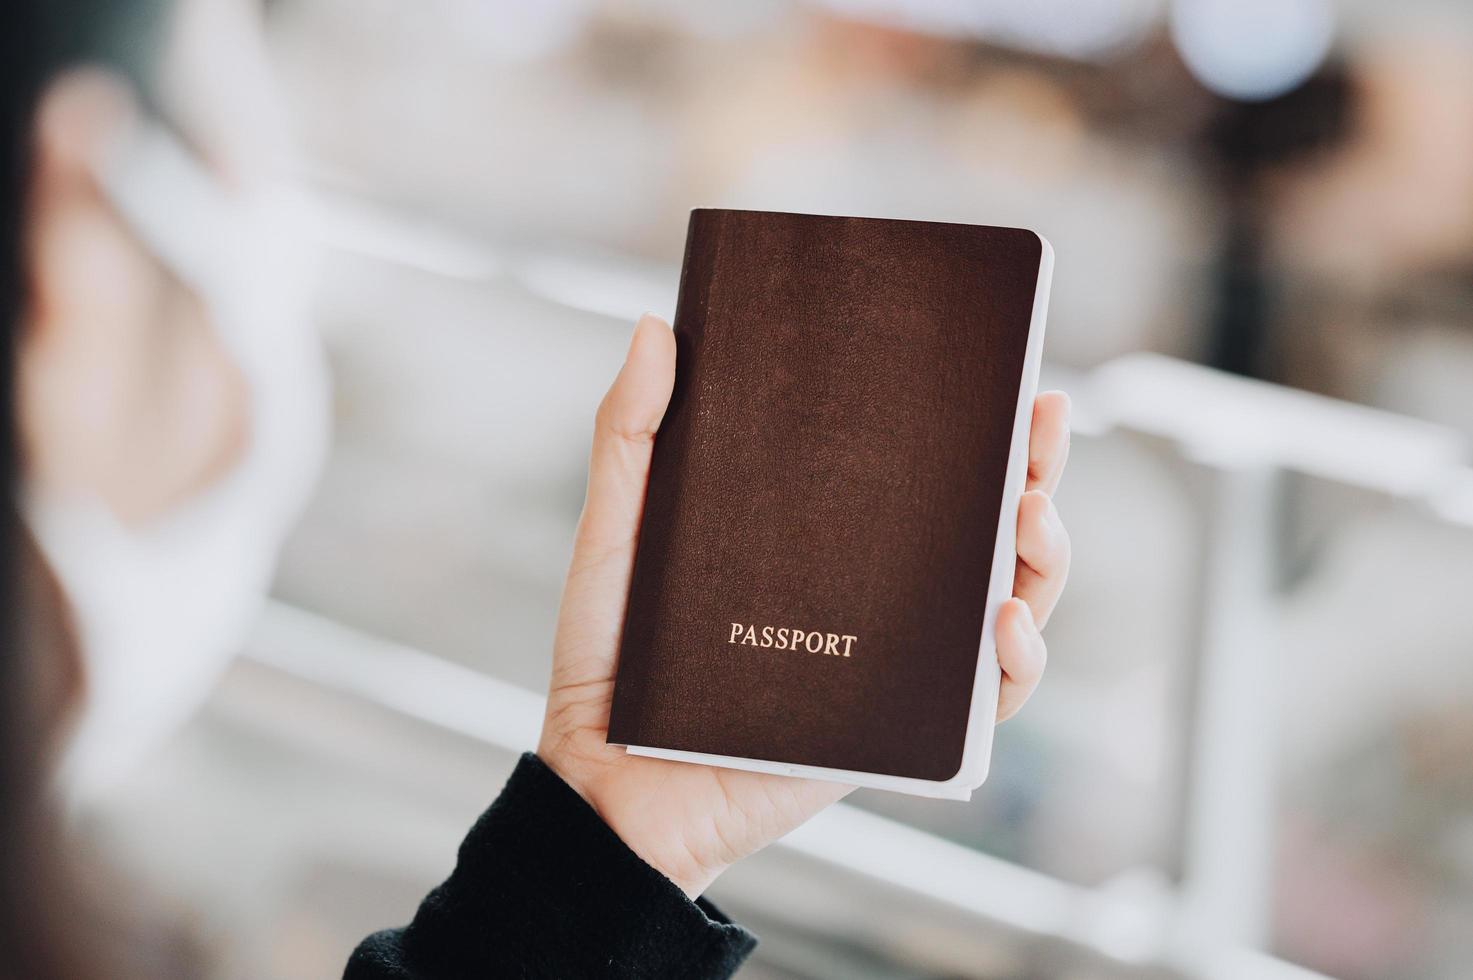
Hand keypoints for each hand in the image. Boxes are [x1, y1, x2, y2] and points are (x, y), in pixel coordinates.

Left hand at [538, 314, 1071, 898]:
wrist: (604, 780)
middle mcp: (871, 592)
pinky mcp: (892, 725)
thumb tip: (654, 326)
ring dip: (1044, 557)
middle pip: (982, 529)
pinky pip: (984, 702)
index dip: (974, 425)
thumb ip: (630, 432)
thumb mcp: (619, 528)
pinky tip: (1003, 620)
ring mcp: (889, 658)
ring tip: (1032, 514)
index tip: (1006, 373)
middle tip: (1044, 424)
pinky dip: (1018, 661)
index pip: (918, 471)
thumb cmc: (610, 654)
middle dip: (1034, 471)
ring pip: (1007, 603)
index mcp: (823, 537)